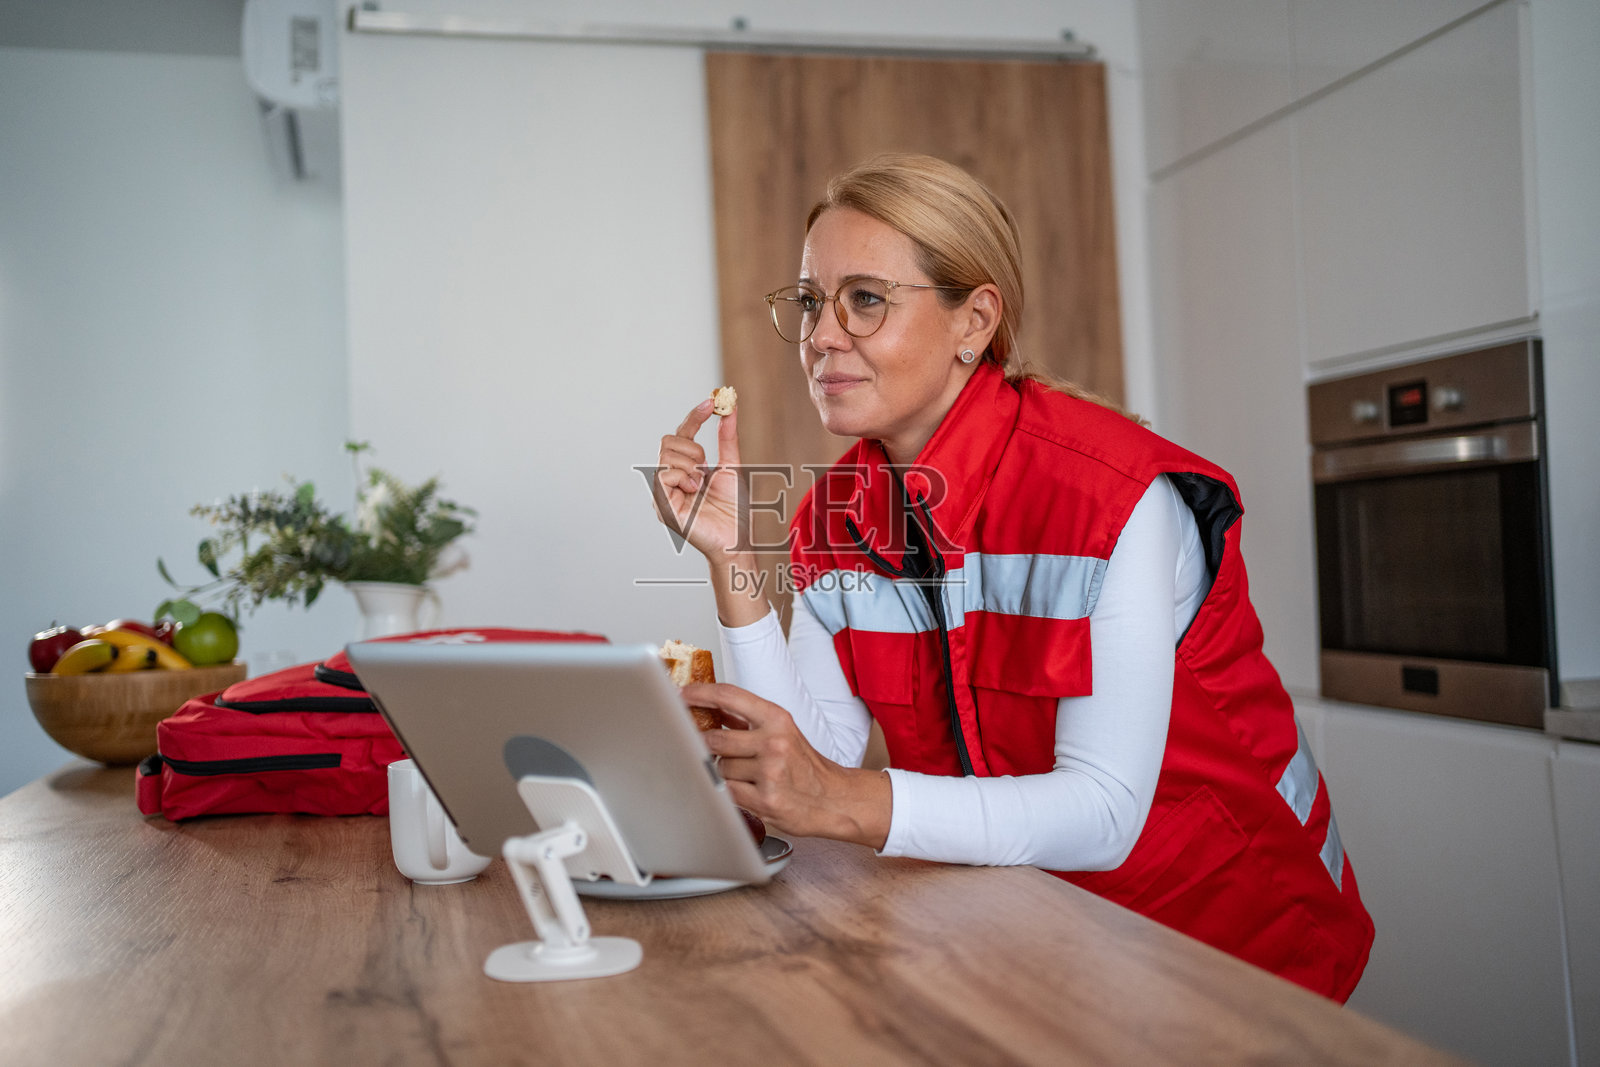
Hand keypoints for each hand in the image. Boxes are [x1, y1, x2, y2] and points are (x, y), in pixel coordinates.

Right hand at [652, 399, 745, 563]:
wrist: (737, 539)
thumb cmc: (734, 510)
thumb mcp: (732, 466)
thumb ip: (727, 438)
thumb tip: (729, 408)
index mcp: (685, 468)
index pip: (682, 434)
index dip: (694, 416)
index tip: (711, 401)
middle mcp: (670, 478)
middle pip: (668, 440)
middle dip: (693, 448)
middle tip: (707, 467)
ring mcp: (663, 492)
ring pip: (666, 455)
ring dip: (692, 466)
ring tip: (702, 486)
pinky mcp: (661, 505)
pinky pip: (664, 475)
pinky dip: (685, 478)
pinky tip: (695, 492)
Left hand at [684, 682, 890, 848]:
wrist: (834, 798)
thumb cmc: (806, 765)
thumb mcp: (783, 733)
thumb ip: (748, 721)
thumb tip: (712, 708)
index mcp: (777, 719)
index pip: (729, 696)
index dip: (700, 693)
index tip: (682, 694)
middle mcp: (774, 742)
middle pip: (716, 737)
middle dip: (707, 745)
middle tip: (710, 749)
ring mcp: (769, 771)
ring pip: (720, 767)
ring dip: (724, 773)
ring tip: (747, 777)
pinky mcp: (765, 798)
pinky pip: (727, 791)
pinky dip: (729, 792)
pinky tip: (747, 791)